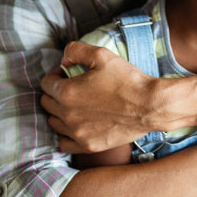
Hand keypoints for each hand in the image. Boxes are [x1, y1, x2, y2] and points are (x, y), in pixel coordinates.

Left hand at [40, 41, 155, 153]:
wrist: (150, 106)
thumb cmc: (127, 79)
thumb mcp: (102, 54)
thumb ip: (75, 51)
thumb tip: (63, 60)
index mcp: (67, 92)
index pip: (46, 83)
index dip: (56, 75)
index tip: (68, 73)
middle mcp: (68, 115)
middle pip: (46, 103)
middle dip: (55, 92)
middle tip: (72, 87)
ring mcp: (77, 133)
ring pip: (53, 122)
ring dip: (59, 112)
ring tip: (75, 104)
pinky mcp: (88, 146)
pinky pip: (63, 143)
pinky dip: (65, 133)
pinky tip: (76, 125)